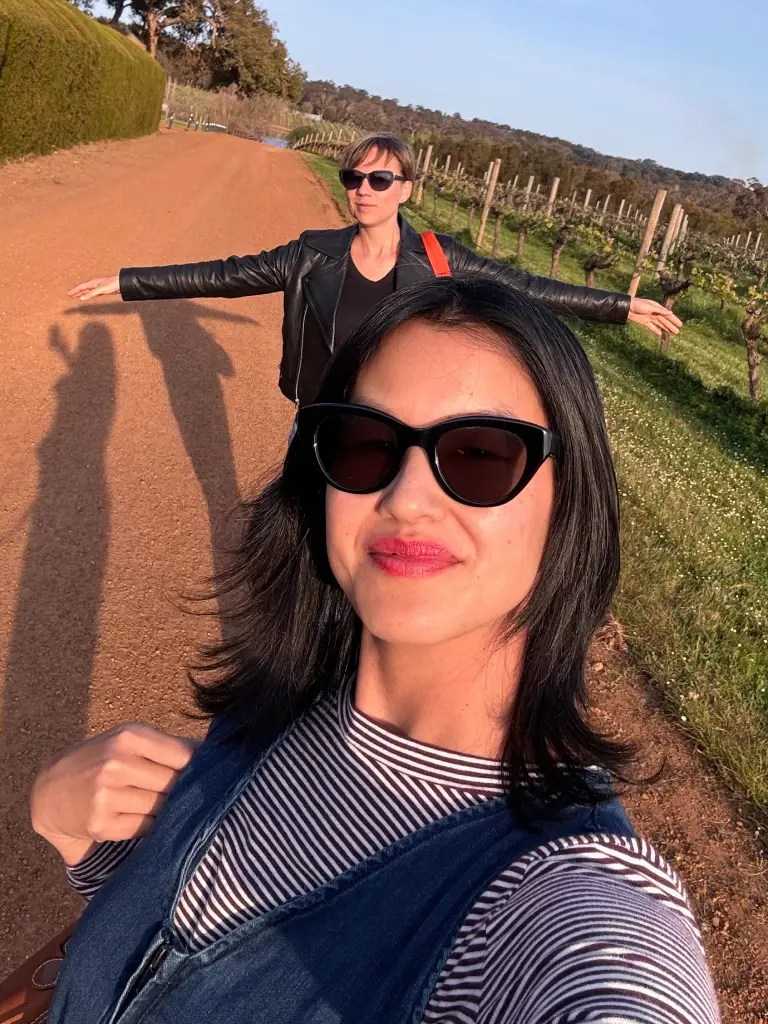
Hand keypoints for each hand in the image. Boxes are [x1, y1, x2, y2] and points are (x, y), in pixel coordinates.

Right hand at [30, 724, 199, 866]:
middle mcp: (117, 764)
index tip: (210, 773)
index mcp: (129, 737)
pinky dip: (153, 826)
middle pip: (175, 783)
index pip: (184, 755)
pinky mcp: (102, 824)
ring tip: (166, 805)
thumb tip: (212, 753)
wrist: (51, 791)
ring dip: (170, 809)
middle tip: (193, 793)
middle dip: (185, 790)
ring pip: (163, 807)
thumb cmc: (100, 760)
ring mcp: (108, 796)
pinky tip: (146, 818)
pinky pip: (146, 828)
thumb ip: (167, 746)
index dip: (200, 767)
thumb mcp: (128, 740)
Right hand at [68, 275, 120, 301]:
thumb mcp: (100, 290)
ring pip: (87, 291)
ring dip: (81, 293)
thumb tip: (81, 298)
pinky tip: (87, 296)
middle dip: (76, 292)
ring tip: (76, 296)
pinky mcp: (102, 290)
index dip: (74, 291)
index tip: (68, 294)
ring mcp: (97, 287)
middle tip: (69, 296)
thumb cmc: (111, 285)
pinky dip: (87, 295)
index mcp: (92, 283)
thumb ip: (91, 294)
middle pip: (82, 289)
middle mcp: (94, 284)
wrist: (121, 284)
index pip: (80, 287)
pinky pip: (92, 293)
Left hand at [627, 297, 682, 337]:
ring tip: (671, 333)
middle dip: (671, 326)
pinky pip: (651, 327)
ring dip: (665, 328)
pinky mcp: (644, 321)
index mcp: (657, 308)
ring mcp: (649, 317)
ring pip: (659, 324)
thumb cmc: (639, 305)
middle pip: (665, 320)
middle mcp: (655, 313)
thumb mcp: (650, 307)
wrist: (627, 308)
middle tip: (677, 332)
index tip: (680, 325)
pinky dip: (655, 330)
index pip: (668, 315)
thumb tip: (670, 313)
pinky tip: (659, 334)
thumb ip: (660, 310)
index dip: (674, 320)